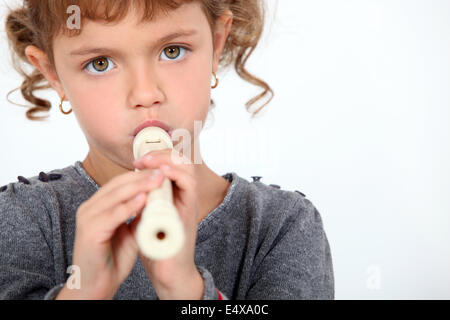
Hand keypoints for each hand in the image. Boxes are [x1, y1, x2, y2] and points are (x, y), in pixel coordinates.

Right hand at [59, 168, 165, 298]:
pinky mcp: (90, 232)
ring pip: (116, 195)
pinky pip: (112, 214)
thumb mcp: (130, 231)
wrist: (95, 286)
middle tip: (162, 171)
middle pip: (118, 184)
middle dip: (142, 176)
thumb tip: (156, 197)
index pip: (120, 182)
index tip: (161, 170)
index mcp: (97, 206)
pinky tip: (145, 199)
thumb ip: (138, 214)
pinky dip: (129, 206)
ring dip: (139, 186)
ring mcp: (87, 219)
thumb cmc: (112, 259)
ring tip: (158, 179)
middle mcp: (89, 208)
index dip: (141, 175)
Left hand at [132, 149, 203, 299]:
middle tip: (143, 159)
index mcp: (177, 197)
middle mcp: (186, 199)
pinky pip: (188, 188)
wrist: (168, 273)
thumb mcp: (151, 216)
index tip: (139, 160)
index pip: (176, 165)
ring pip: (188, 171)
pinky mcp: (188, 216)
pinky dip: (175, 177)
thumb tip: (134, 182)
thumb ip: (148, 199)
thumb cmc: (158, 246)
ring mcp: (189, 206)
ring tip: (148, 163)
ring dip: (167, 162)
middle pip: (185, 162)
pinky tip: (160, 177)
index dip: (160, 156)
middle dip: (163, 154)